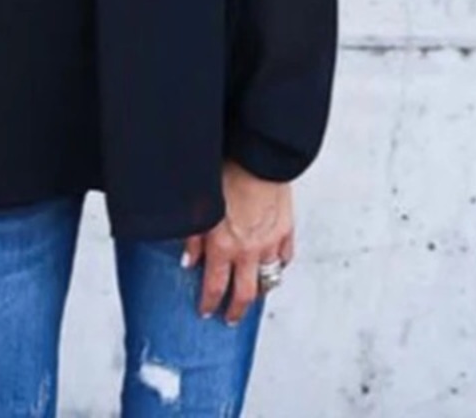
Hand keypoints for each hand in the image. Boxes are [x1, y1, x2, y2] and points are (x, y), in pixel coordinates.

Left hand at [182, 160, 293, 323]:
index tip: (206, 311)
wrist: (258, 157)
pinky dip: (279, 265)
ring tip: (251, 294)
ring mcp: (271, 242)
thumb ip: (193, 237)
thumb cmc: (227, 173)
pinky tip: (274, 265)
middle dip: (236, 310)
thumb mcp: (200, 206)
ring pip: (268, 278)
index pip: (215, 286)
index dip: (209, 303)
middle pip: (244, 293)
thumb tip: (189, 261)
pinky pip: (285, 256)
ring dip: (258, 289)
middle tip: (230, 318)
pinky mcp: (286, 229)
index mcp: (224, 245)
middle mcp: (249, 250)